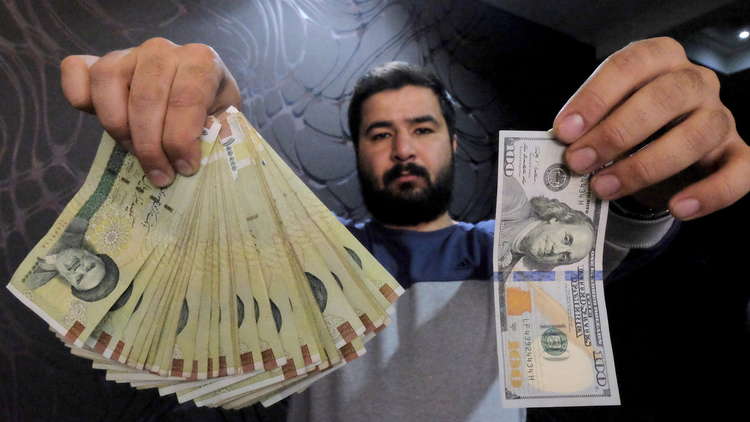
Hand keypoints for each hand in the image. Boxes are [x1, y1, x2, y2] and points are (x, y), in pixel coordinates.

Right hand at [60, 37, 240, 186]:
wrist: (198, 95)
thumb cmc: (211, 112)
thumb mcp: (225, 123)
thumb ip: (217, 135)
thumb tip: (205, 154)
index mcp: (200, 60)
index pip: (186, 98)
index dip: (181, 140)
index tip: (185, 168)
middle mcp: (162, 50)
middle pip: (145, 97)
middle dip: (150, 145)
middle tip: (160, 174)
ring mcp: (128, 53)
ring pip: (108, 82)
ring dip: (118, 127)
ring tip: (136, 153)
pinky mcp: (99, 61)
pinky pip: (76, 70)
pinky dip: (77, 94)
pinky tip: (93, 117)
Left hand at [553, 37, 749, 219]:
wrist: (663, 151)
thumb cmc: (629, 126)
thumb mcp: (605, 117)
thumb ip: (588, 126)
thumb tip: (563, 147)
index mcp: (659, 59)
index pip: (630, 65)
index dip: (595, 98)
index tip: (564, 130)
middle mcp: (696, 81)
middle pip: (664, 97)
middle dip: (615, 132)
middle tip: (578, 162)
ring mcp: (720, 117)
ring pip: (697, 134)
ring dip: (646, 165)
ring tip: (604, 188)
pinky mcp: (736, 153)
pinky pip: (739, 172)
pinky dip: (711, 193)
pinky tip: (677, 208)